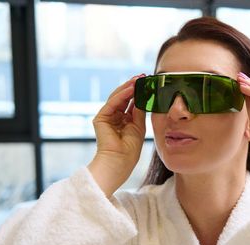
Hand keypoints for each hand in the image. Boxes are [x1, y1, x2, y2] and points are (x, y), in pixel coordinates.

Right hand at [88, 74, 145, 195]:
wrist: (119, 163)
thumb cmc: (130, 151)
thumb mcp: (138, 127)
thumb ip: (139, 111)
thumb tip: (143, 96)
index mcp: (124, 121)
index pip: (131, 102)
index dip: (139, 93)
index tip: (148, 83)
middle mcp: (115, 117)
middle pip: (124, 97)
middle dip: (133, 86)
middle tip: (143, 76)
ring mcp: (107, 117)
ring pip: (118, 97)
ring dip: (128, 87)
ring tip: (139, 79)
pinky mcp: (101, 118)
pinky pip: (113, 102)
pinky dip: (122, 94)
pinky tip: (131, 88)